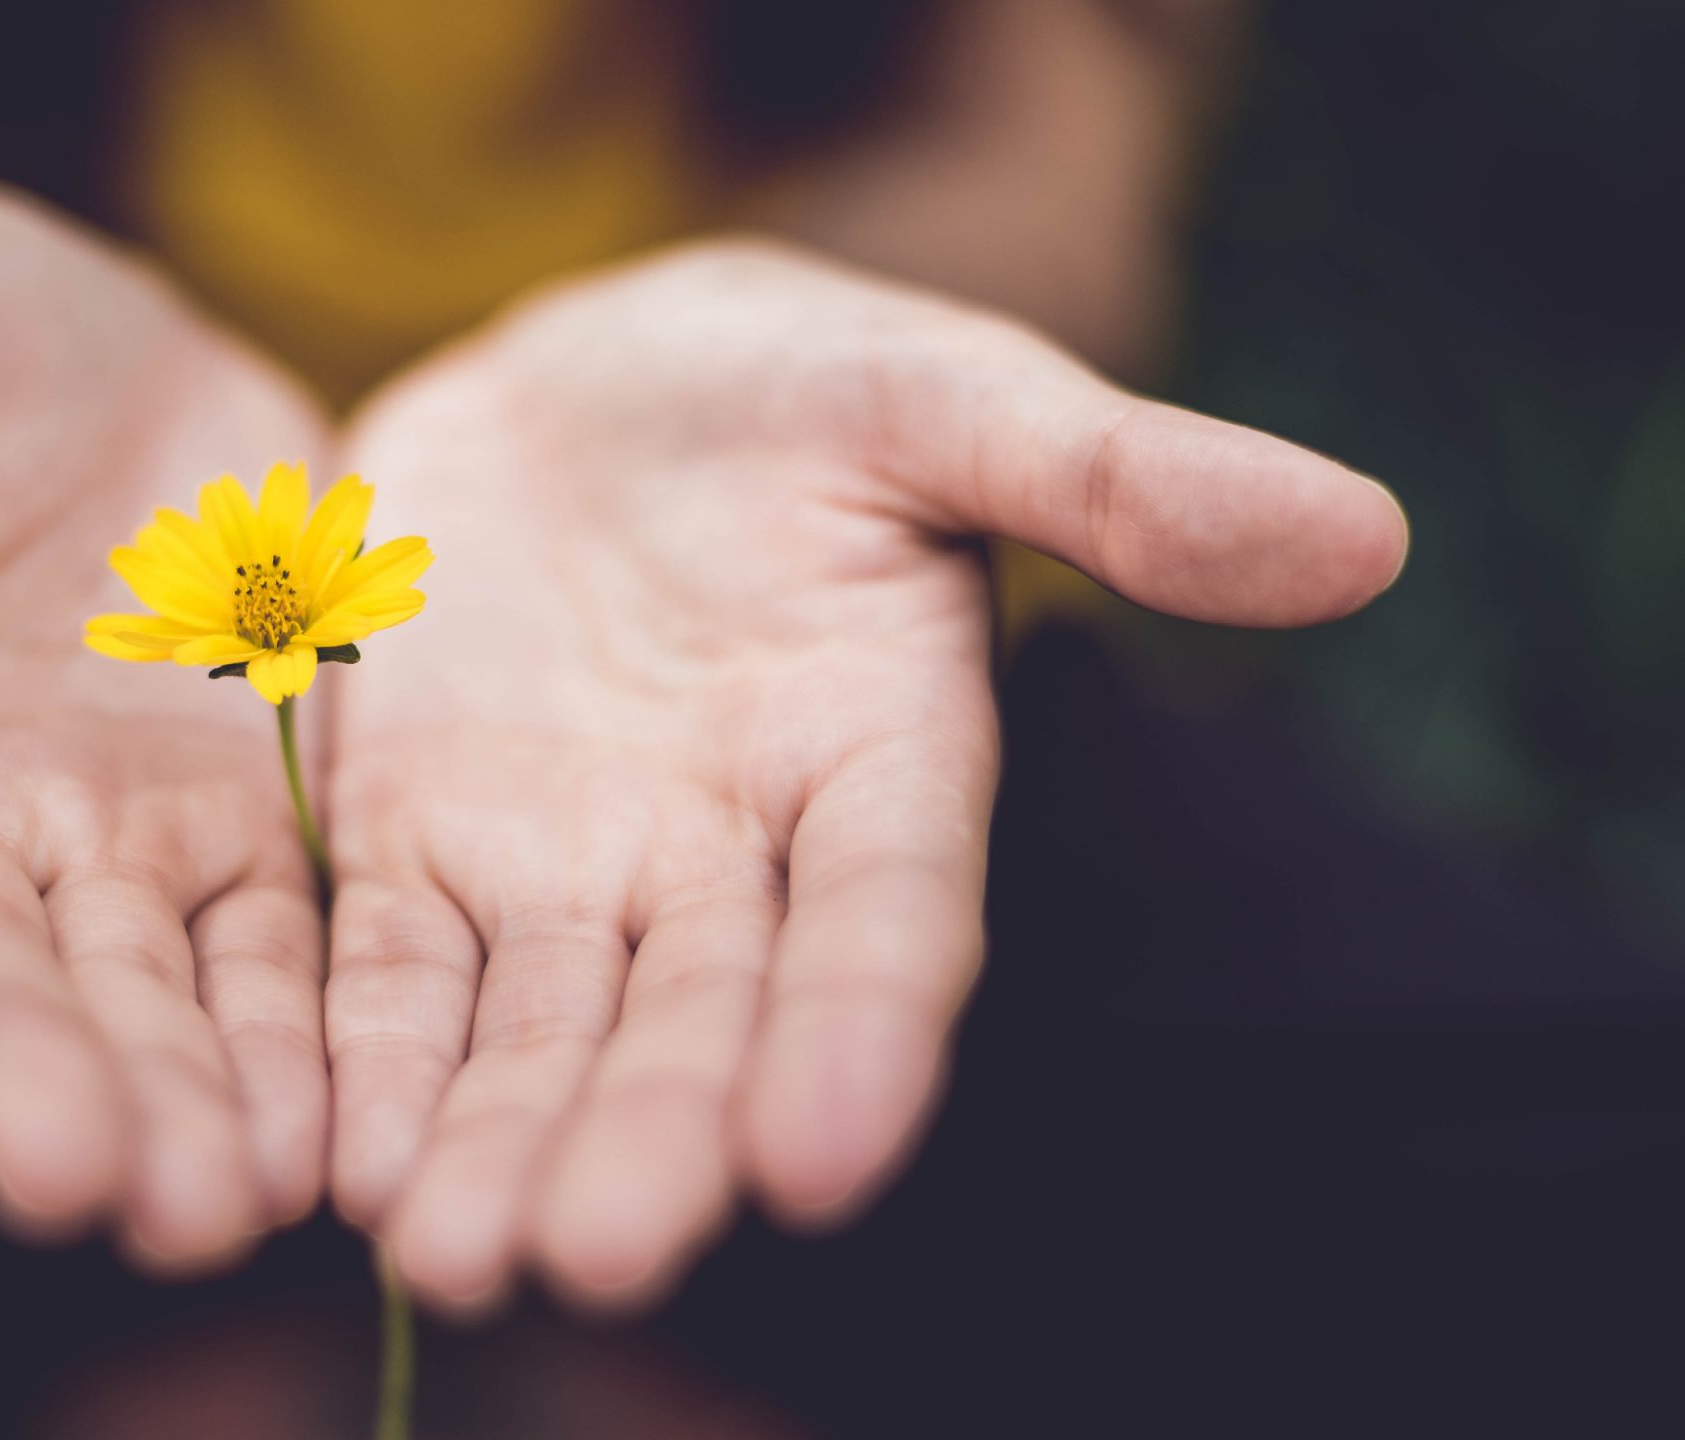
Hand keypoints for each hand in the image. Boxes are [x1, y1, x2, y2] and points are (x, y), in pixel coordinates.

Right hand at [0, 186, 332, 1270]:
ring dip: (169, 1103)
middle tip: (81, 1183)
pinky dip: (292, 1043)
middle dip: (22, 1078)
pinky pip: (266, 951)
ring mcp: (92, 840)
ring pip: (127, 992)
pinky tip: (329, 1139)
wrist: (97, 356)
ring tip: (216, 1205)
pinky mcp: (233, 831)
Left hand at [320, 240, 1406, 1309]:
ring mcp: (563, 865)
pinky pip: (386, 969)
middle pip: (695, 1018)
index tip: (822, 1157)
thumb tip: (1362, 535)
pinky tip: (333, 1158)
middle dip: (649, 1137)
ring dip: (494, 1141)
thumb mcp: (936, 392)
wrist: (575, 386)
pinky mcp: (413, 845)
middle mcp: (725, 855)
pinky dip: (364, 1058)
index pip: (887, 918)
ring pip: (535, 1029)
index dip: (862, 1032)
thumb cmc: (784, 384)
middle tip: (593, 1254)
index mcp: (878, 759)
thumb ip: (1111, 473)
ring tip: (449, 1253)